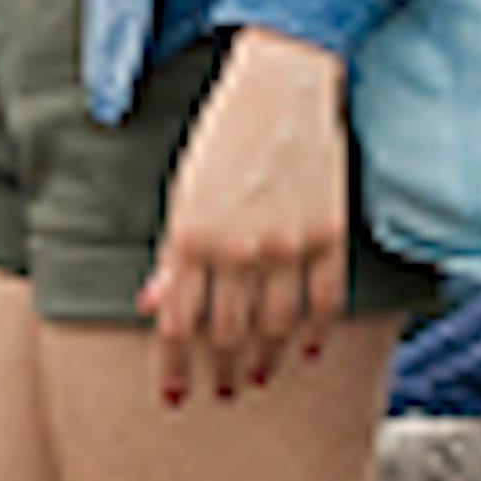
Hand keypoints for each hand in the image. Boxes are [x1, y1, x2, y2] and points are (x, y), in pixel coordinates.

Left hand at [139, 27, 352, 401]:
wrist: (283, 83)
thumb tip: (152, 306)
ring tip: (258, 376)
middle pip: (227, 335)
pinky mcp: (329, 233)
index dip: (174, 369)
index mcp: (191, 236)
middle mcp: (238, 247)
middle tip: (222, 389)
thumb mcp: (183, 192)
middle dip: (220, 371)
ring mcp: (287, 243)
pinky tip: (307, 352)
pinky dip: (315, 334)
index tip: (174, 398)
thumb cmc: (223, 135)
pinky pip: (325, 302)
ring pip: (275, 327)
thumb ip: (171, 254)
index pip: (177, 326)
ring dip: (264, 360)